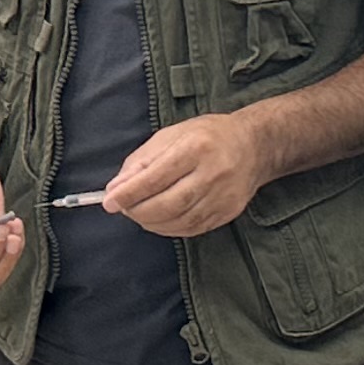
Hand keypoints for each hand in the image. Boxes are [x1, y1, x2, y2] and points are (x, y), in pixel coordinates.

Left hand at [98, 114, 275, 238]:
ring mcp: (223, 196)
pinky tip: (159, 220)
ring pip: (179, 221)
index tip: (110, 202)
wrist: (254, 146)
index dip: (130, 193)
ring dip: (151, 222)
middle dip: (138, 211)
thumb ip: (141, 161)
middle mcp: (213, 173)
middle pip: (168, 204)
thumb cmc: (208, 136)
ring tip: (139, 213)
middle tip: (123, 208)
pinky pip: (192, 229)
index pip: (156, 176)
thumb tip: (116, 189)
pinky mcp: (228, 212)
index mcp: (196, 147)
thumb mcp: (171, 135)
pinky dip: (169, 228)